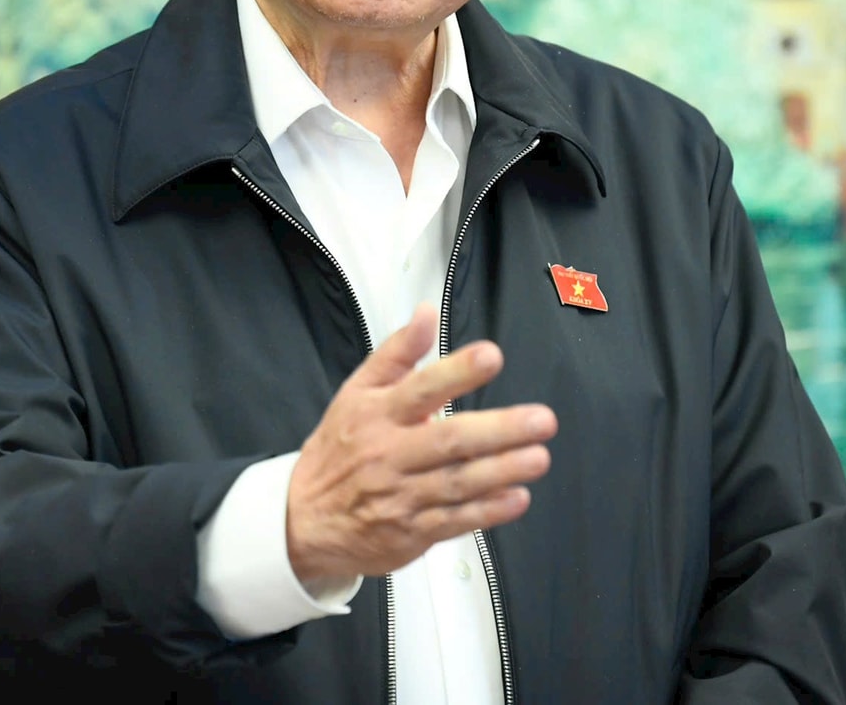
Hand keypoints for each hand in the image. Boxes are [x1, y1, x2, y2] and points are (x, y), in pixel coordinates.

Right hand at [285, 304, 556, 591]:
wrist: (304, 521)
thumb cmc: (339, 450)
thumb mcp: (356, 392)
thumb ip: (396, 353)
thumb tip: (426, 313)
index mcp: (377, 414)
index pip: (420, 388)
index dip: (456, 372)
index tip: (491, 357)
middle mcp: (390, 454)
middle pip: (449, 441)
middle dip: (499, 430)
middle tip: (540, 420)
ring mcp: (401, 497)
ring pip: (458, 483)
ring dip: (502, 470)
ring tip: (539, 457)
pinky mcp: (411, 533)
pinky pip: (455, 521)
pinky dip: (488, 511)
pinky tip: (516, 497)